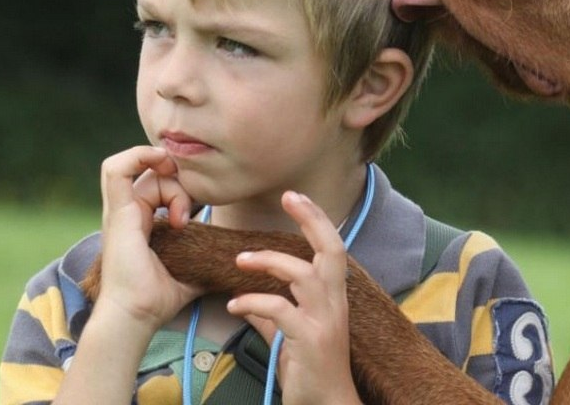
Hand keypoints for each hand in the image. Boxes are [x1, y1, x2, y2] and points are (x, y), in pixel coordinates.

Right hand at [94, 145, 202, 329]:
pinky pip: (115, 169)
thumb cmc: (157, 300)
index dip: (178, 185)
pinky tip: (165, 172)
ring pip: (140, 169)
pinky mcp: (117, 214)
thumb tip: (229, 263)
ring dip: (167, 180)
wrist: (136, 316)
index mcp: (138, 222)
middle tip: (190, 213)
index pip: (155, 183)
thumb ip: (203, 260)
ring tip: (180, 206)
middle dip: (178, 183)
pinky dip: (140, 157)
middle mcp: (126, 214)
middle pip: (152, 175)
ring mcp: (119, 212)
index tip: (195, 209)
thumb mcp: (189, 270)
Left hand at [226, 191, 360, 404]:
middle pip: (332, 249)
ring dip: (270, 261)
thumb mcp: (290, 337)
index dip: (316, 220)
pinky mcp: (310, 340)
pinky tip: (234, 305)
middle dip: (312, 219)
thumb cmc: (310, 372)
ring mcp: (325, 321)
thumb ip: (273, 315)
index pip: (332, 248)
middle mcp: (335, 303)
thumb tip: (248, 301)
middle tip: (289, 197)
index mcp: (333, 297)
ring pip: (304, 274)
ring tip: (241, 260)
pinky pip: (280, 311)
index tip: (296, 197)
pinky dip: (253, 302)